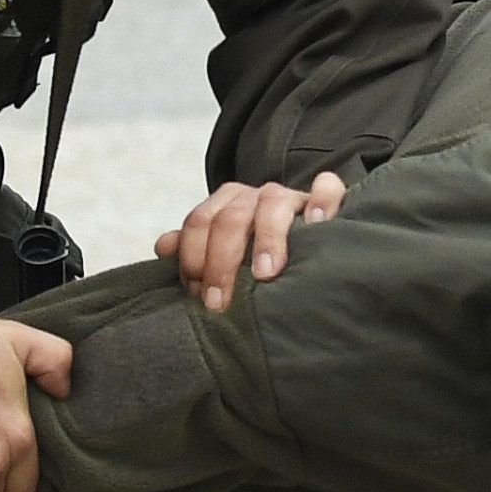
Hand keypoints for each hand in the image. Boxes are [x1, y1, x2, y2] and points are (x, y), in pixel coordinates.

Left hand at [155, 171, 344, 310]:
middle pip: (231, 218)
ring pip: (273, 203)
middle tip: (219, 303)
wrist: (303, 241)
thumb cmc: (254, 257)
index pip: (199, 222)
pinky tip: (318, 224)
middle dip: (221, 262)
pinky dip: (322, 200)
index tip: (197, 296)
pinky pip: (327, 188)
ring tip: (265, 274)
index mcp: (225, 205)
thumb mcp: (222, 253)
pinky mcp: (327, 199)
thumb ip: (193, 249)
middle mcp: (254, 196)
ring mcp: (290, 196)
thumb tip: (163, 247)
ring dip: (266, 238)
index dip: (192, 258)